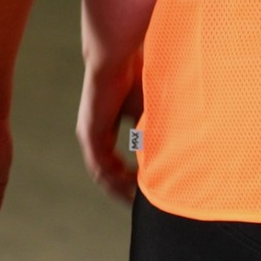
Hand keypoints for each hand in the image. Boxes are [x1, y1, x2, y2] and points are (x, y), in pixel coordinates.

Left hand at [77, 52, 142, 203]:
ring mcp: (90, 134)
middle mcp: (93, 132)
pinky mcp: (91, 133)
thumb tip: (171, 148)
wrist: (116, 58)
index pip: (112, 158)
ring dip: (118, 187)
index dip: (126, 175)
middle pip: (105, 169)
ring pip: (102, 171)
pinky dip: (115, 178)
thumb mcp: (148, 109)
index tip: (142, 187)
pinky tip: (130, 187)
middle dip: (122, 187)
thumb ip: (151, 130)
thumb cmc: (134, 76)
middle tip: (138, 202)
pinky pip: (100, 165)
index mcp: (104, 125)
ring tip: (135, 200)